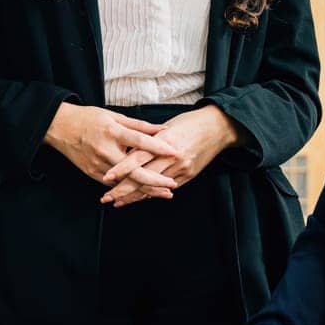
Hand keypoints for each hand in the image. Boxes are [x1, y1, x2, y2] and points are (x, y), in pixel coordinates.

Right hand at [45, 102, 177, 194]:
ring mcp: (98, 164)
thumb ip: (139, 125)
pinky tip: (143, 194)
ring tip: (163, 193)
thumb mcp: (114, 116)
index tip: (175, 152)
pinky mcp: (92, 173)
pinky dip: (129, 189)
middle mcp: (105, 150)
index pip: (140, 141)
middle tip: (172, 185)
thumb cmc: (89, 119)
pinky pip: (114, 185)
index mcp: (112, 132)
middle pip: (134, 170)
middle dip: (155, 181)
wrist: (60, 127)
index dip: (159, 147)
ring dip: (145, 189)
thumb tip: (162, 129)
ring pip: (125, 182)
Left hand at [100, 105, 239, 206]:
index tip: (106, 177)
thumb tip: (128, 150)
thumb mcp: (167, 126)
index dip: (122, 168)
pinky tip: (137, 199)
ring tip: (117, 202)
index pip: (139, 157)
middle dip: (123, 189)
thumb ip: (149, 139)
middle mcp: (173, 156)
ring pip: (153, 186)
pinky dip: (150, 194)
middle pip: (143, 176)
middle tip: (106, 197)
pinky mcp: (188, 175)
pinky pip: (165, 188)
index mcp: (165, 140)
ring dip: (134, 196)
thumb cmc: (190, 122)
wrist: (218, 127)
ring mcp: (182, 168)